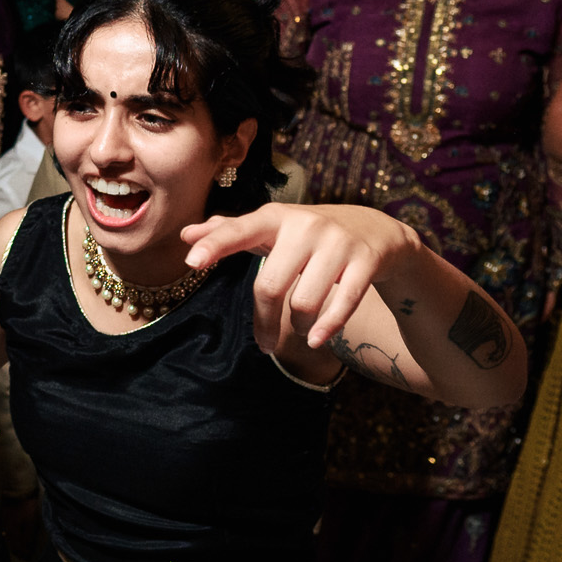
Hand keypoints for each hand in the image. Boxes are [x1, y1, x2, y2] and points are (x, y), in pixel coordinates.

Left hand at [181, 201, 420, 352]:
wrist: (375, 230)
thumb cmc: (307, 234)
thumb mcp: (271, 228)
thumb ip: (229, 232)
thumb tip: (186, 235)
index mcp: (275, 217)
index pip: (239, 231)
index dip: (215, 245)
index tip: (191, 262)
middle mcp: (305, 226)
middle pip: (271, 285)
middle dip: (265, 321)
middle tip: (264, 343)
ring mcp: (337, 243)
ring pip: (305, 301)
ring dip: (299, 327)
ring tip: (301, 331)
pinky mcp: (365, 261)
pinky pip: (343, 304)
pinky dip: (327, 329)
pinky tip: (317, 340)